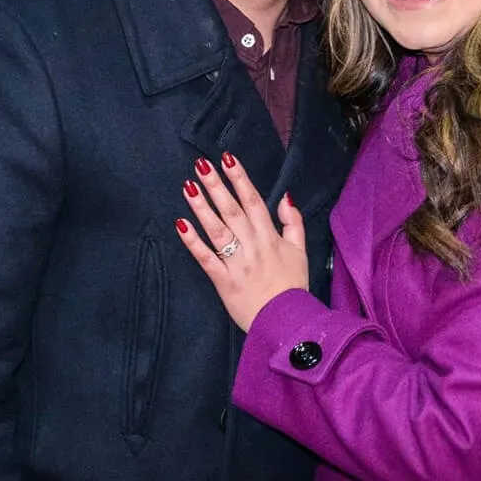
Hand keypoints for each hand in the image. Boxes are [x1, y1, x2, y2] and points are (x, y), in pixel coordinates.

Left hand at [176, 153, 307, 332]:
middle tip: (201, 165)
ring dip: (202, 207)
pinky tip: (181, 225)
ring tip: (189, 186)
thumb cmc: (292, 286)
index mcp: (270, 237)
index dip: (240, 178)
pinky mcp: (223, 281)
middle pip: (232, 210)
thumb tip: (285, 197)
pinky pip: (206, 258)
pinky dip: (193, 242)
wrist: (287, 321)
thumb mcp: (300, 251)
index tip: (227, 158)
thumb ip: (293, 223)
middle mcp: (252, 245)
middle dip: (216, 185)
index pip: (253, 201)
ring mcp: (236, 263)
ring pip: (217, 230)